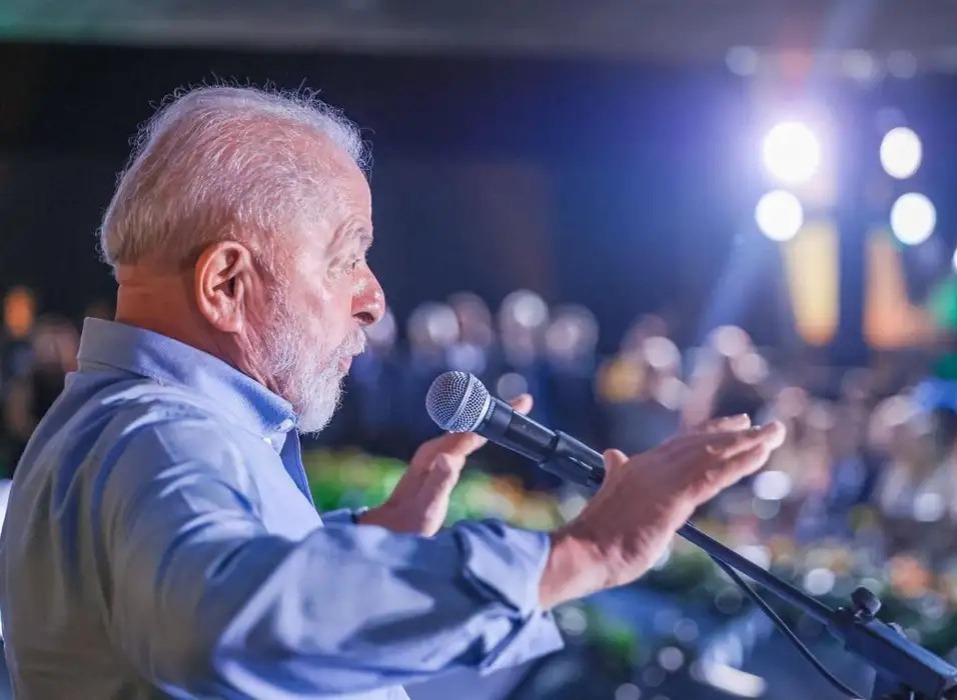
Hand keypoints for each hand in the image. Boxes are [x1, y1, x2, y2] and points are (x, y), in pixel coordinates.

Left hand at [359, 394, 533, 535]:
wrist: (389, 527)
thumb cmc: (409, 523)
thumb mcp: (426, 506)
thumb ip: (438, 482)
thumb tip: (450, 457)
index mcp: (435, 455)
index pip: (470, 430)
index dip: (494, 417)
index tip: (517, 406)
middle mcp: (436, 450)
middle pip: (470, 423)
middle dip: (496, 411)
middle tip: (524, 402)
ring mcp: (436, 454)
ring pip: (467, 429)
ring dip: (489, 418)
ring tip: (513, 410)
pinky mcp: (439, 461)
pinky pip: (463, 440)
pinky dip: (480, 431)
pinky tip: (487, 432)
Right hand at [539, 414, 784, 607]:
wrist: (583, 551)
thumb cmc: (595, 535)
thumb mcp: (610, 497)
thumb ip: (617, 474)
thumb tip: (613, 456)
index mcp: (638, 466)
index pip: (681, 442)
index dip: (710, 431)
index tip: (736, 423)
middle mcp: (652, 465)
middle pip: (702, 442)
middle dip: (737, 434)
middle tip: (768, 427)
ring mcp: (663, 479)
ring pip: (713, 454)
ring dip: (748, 443)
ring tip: (774, 434)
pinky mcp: (673, 497)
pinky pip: (713, 475)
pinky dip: (739, 463)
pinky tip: (760, 454)